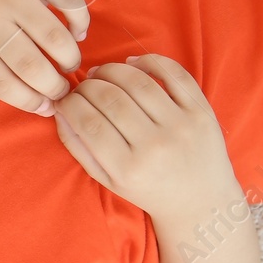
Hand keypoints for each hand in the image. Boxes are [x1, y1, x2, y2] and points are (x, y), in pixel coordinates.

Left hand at [0, 0, 88, 114]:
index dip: (28, 101)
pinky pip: (71, 4)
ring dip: (70, 58)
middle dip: (55, 86)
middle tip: (64, 89)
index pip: (0, 82)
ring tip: (70, 63)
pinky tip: (77, 32)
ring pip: (55, 39)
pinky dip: (80, 23)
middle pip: (31, 66)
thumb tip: (43, 103)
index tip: (46, 107)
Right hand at [52, 55, 235, 219]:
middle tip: (82, 87)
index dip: (69, 103)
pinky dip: (150, 61)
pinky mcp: (202, 112)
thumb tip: (59, 110)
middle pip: (110, 98)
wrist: (201, 201)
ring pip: (138, 82)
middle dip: (87, 85)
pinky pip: (175, 74)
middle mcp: (155, 146)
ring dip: (112, 70)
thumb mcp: (106, 179)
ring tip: (101, 74)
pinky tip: (133, 64)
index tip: (65, 100)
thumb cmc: (147, 190)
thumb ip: (79, 146)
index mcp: (128, 168)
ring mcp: (182, 126)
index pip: (87, 122)